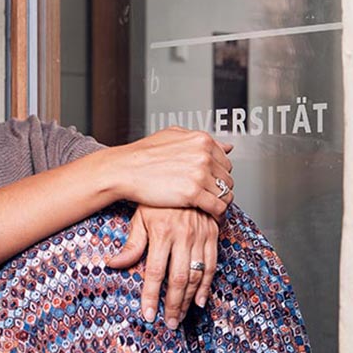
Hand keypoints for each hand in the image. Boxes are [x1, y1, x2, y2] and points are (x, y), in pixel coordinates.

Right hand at [99, 127, 234, 219]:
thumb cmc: (143, 154)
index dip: (217, 175)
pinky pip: (218, 208)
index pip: (225, 162)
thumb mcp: (173, 136)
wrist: (124, 170)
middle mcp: (204, 155)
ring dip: (218, 202)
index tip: (209, 182)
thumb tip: (226, 146)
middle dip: (218, 189)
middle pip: (227, 179)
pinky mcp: (193, 193)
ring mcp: (199, 174)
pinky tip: (207, 215)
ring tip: (207, 206)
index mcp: (201, 140)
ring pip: (225, 194)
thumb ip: (200, 141)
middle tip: (206, 196)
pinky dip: (216, 214)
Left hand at [106, 204, 220, 328]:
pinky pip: (212, 264)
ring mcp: (200, 234)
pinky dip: (207, 284)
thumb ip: (131, 244)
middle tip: (168, 323)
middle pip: (178, 278)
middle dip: (172, 304)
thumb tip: (112, 264)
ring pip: (196, 275)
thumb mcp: (139, 217)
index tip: (148, 314)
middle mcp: (182, 235)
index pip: (155, 271)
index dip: (151, 295)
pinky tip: (199, 300)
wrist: (181, 175)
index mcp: (161, 231)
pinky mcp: (213, 234)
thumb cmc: (155, 198)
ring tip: (180, 317)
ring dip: (188, 299)